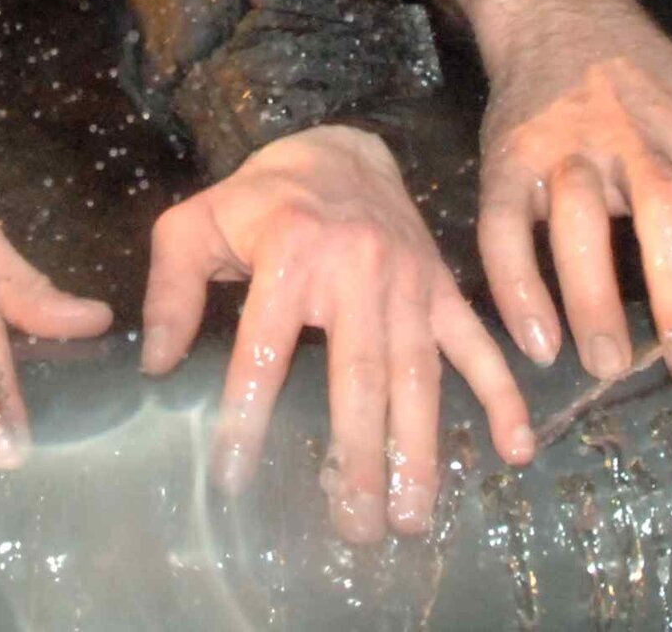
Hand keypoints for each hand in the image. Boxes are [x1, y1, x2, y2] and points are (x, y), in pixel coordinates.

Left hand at [139, 124, 531, 544]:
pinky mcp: (441, 286)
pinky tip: (514, 447)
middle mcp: (355, 268)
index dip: (246, 413)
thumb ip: (171, 289)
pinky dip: (501, 395)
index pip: (264, 346)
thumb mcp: (197, 224)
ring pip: (416, 373)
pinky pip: (476, 343)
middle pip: (358, 374)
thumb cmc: (261, 196)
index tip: (233, 477)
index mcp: (289, 252)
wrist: (339, 145)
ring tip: (410, 517)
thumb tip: (157, 363)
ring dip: (417, 448)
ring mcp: (408, 280)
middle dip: (357, 456)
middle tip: (352, 526)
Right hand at [476, 0, 671, 415]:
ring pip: (579, 222)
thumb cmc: (646, 79)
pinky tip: (538, 341)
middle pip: (667, 215)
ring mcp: (564, 145)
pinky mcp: (506, 157)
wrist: (554, 3)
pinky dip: (517, 285)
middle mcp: (634, 136)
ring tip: (608, 366)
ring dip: (594, 299)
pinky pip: (504, 226)